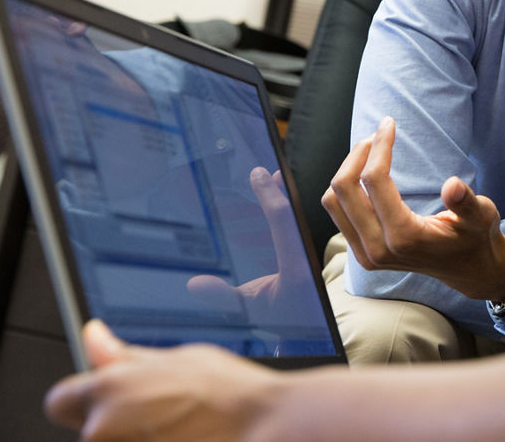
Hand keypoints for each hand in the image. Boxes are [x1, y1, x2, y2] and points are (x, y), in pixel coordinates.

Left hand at [45, 320, 278, 440]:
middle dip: (116, 425)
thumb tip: (93, 337)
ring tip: (181, 432)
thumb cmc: (228, 396)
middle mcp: (102, 431)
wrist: (265, 430)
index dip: (85, 399)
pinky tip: (187, 440)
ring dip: (138, 440)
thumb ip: (124, 356)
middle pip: (89, 429)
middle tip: (162, 417)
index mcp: (107, 392)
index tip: (111, 401)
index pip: (60, 401)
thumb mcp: (178, 358)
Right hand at [187, 167, 316, 326]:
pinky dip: (282, 213)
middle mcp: (305, 258)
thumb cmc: (279, 323)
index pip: (283, 222)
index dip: (269, 195)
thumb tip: (195, 283)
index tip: (259, 173)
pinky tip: (273, 199)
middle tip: (267, 168)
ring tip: (270, 178)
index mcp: (295, 269)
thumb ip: (223, 297)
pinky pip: (293, 230)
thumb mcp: (249, 311)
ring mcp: (306, 258)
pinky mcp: (304, 259)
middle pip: (292, 216)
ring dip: (281, 200)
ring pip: (294, 222)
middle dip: (278, 190)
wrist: (309, 337)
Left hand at [320, 116, 504, 300]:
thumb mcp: (482, 216)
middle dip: (358, 153)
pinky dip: (346, 188)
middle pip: (344, 189)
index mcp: (404, 237)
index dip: (379, 146)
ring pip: (333, 201)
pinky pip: (338, 214)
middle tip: (379, 134)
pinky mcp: (362, 255)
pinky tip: (367, 172)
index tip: (389, 123)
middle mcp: (378, 250)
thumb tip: (453, 186)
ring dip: (348, 169)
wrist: (469, 269)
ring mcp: (366, 256)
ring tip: (371, 150)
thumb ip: (466, 202)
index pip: (374, 181)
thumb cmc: (476, 236)